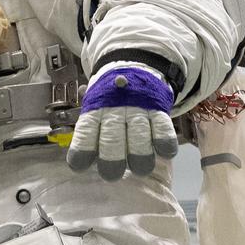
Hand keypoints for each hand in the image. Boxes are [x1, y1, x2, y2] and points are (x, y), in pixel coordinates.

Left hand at [66, 63, 177, 179]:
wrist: (134, 69)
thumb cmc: (109, 98)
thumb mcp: (93, 105)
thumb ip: (89, 122)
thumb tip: (78, 129)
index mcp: (94, 112)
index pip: (85, 132)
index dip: (81, 150)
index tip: (78, 165)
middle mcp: (114, 111)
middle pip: (112, 138)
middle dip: (111, 160)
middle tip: (111, 175)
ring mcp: (137, 109)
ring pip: (139, 135)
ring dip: (140, 155)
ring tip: (141, 169)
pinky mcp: (157, 110)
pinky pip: (163, 126)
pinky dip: (165, 140)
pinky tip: (165, 152)